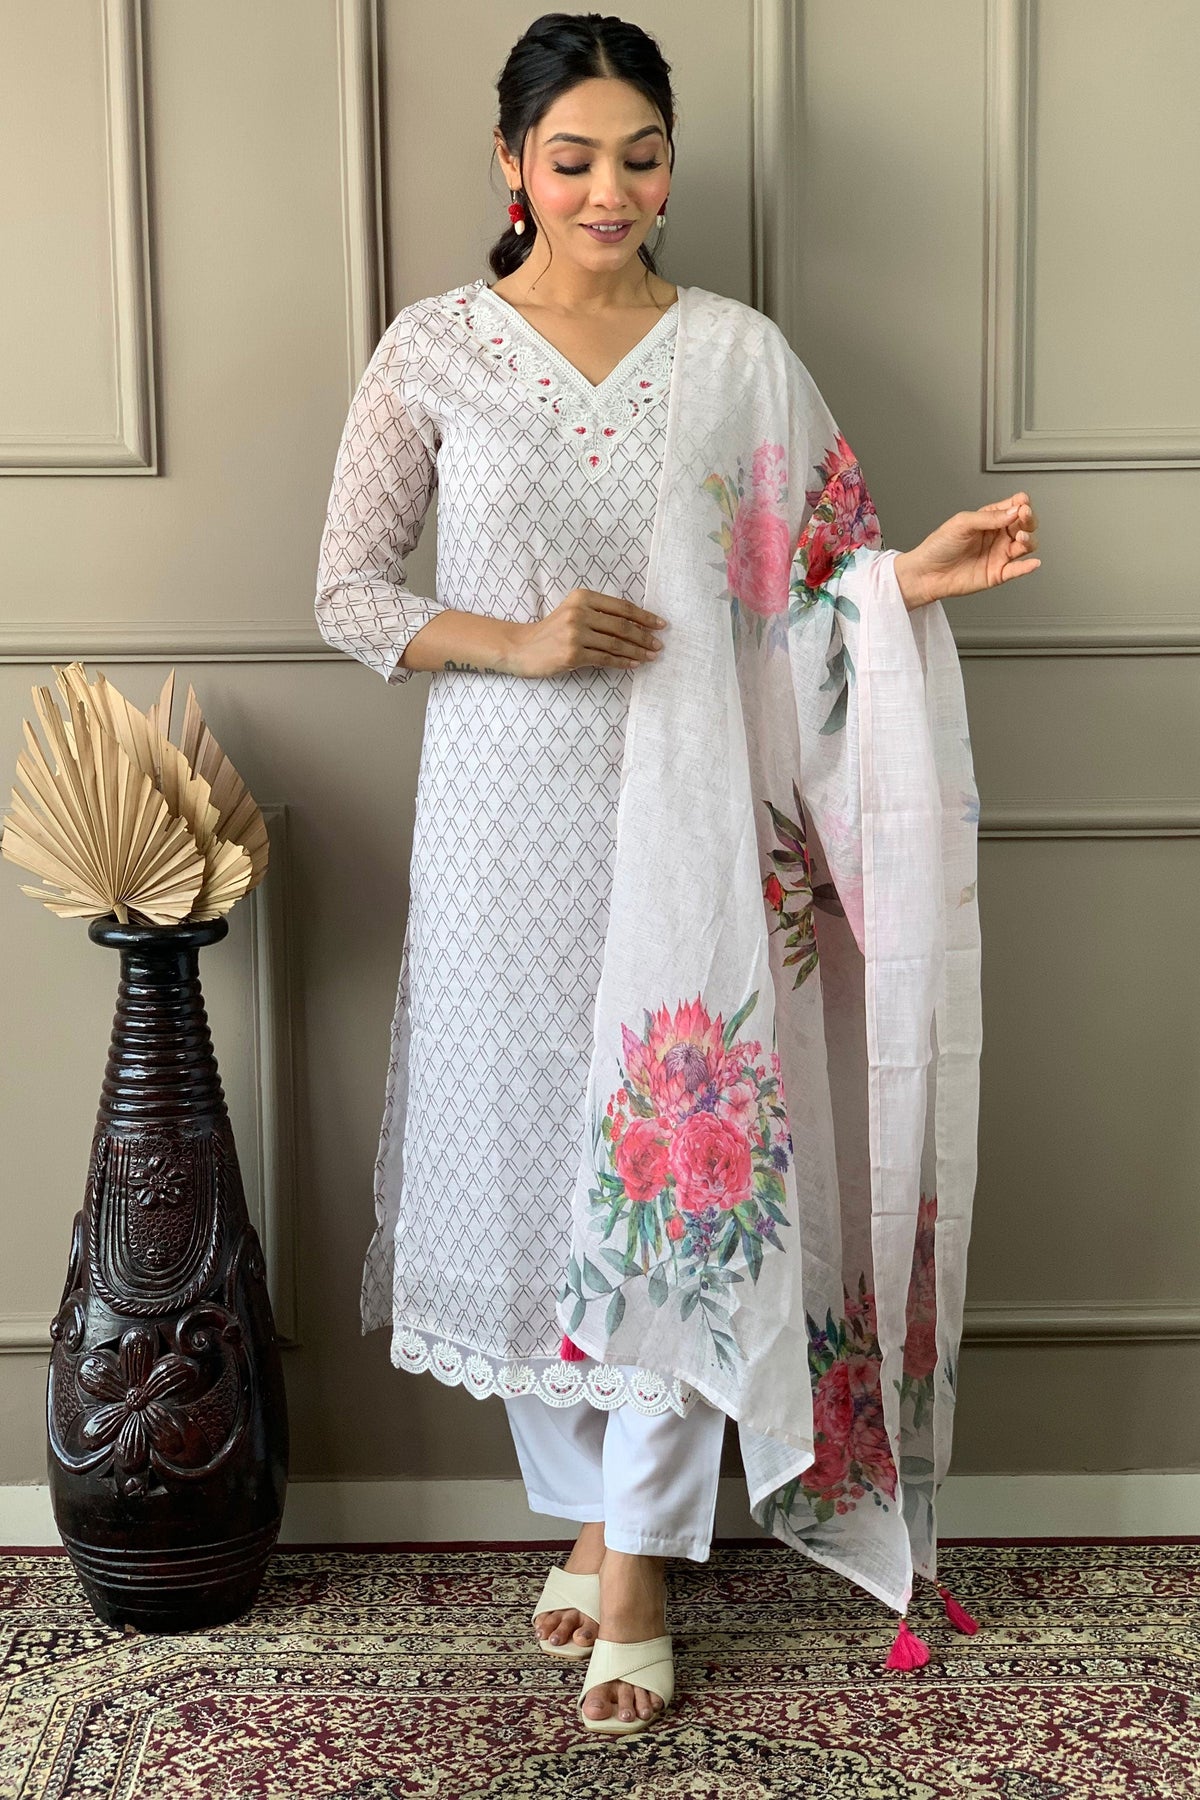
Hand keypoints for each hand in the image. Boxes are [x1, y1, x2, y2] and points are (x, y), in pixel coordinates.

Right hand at [506, 587, 667, 677]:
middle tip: (659, 645)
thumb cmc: (552, 632)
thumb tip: (636, 626)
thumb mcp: (573, 612)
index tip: (661, 624)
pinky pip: (605, 659)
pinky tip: (635, 664)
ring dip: (637, 651)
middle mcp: (579, 613)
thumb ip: (599, 614)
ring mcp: (575, 634)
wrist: (521, 648)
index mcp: (582, 597)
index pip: (621, 607)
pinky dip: (622, 662)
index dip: (644, 616)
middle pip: (622, 626)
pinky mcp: (572, 655)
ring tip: (651, 656)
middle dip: (644, 637)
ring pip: (616, 644)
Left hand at [893, 493, 1039, 609]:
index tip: (1021, 504)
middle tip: (1023, 517)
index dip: (1021, 504)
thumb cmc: (938, 546)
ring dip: (1029, 540)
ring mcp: (999, 554)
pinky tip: (1032, 563)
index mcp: (989, 519)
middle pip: (1025, 524)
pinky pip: (1017, 570)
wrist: (925, 573)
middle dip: (1028, 519)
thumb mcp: (962, 523)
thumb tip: (1012, 512)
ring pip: (1026, 545)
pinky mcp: (997, 573)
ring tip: (1021, 538)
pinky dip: (1027, 567)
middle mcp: (997, 535)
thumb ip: (988, 517)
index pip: (1014, 507)